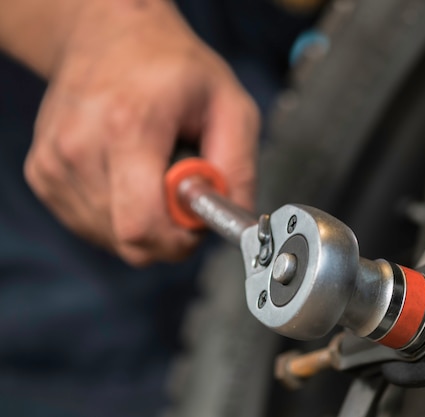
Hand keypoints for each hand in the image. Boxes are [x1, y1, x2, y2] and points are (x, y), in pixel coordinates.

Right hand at [24, 0, 259, 265]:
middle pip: (128, 240)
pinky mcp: (41, 173)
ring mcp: (53, 162)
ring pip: (110, 238)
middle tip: (181, 189)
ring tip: (152, 170)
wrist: (110, 37)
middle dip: (167, 231)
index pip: (142, 227)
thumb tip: (236, 222)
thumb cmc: (173, 69)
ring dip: (142, 219)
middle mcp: (79, 146)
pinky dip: (117, 212)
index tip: (197, 216)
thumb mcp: (231, 105)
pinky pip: (90, 225)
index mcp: (128, 125)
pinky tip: (127, 174)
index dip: (179, 240)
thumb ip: (238, 168)